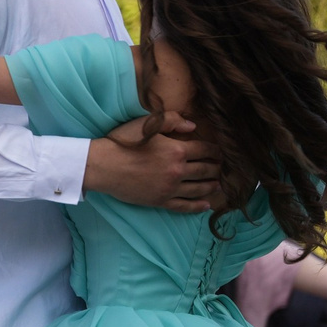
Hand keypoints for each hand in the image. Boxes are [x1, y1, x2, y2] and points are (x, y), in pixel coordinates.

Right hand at [84, 118, 217, 211]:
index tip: (220, 152)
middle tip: (222, 169)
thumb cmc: (123, 142)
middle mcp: (178, 171)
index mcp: (177, 150)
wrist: (103, 166)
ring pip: (198, 188)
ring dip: (211, 186)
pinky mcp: (160, 201)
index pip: (205, 150)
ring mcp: (170, 188)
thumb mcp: (147, 124)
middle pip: (205, 170)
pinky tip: (206, 205)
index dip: (215, 151)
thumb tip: (193, 126)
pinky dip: (197, 206)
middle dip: (216, 169)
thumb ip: (172, 121)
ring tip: (219, 186)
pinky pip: (184, 206)